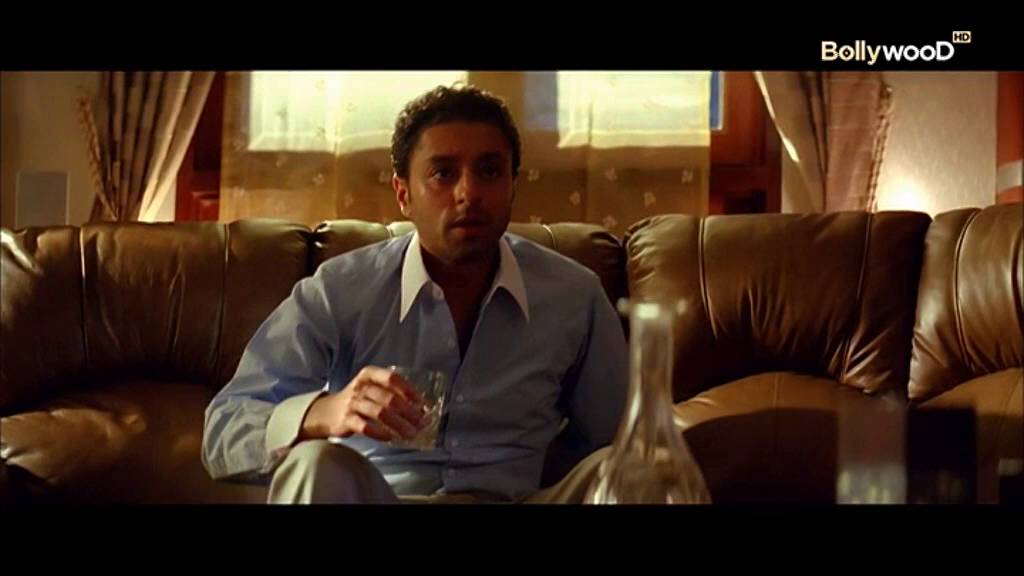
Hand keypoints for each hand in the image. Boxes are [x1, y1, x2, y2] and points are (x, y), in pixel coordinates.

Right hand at [300, 366, 425, 441]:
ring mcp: (352, 403)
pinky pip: (365, 427)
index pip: (391, 378)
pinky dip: (380, 433)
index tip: (421, 403)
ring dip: (398, 424)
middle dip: (408, 412)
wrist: (327, 412)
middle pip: (388, 398)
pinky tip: (391, 437)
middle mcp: (360, 386)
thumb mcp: (372, 389)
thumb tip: (420, 407)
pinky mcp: (346, 420)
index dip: (408, 390)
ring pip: (379, 413)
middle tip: (421, 422)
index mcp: (368, 374)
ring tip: (410, 433)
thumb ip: (392, 393)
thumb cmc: (358, 400)